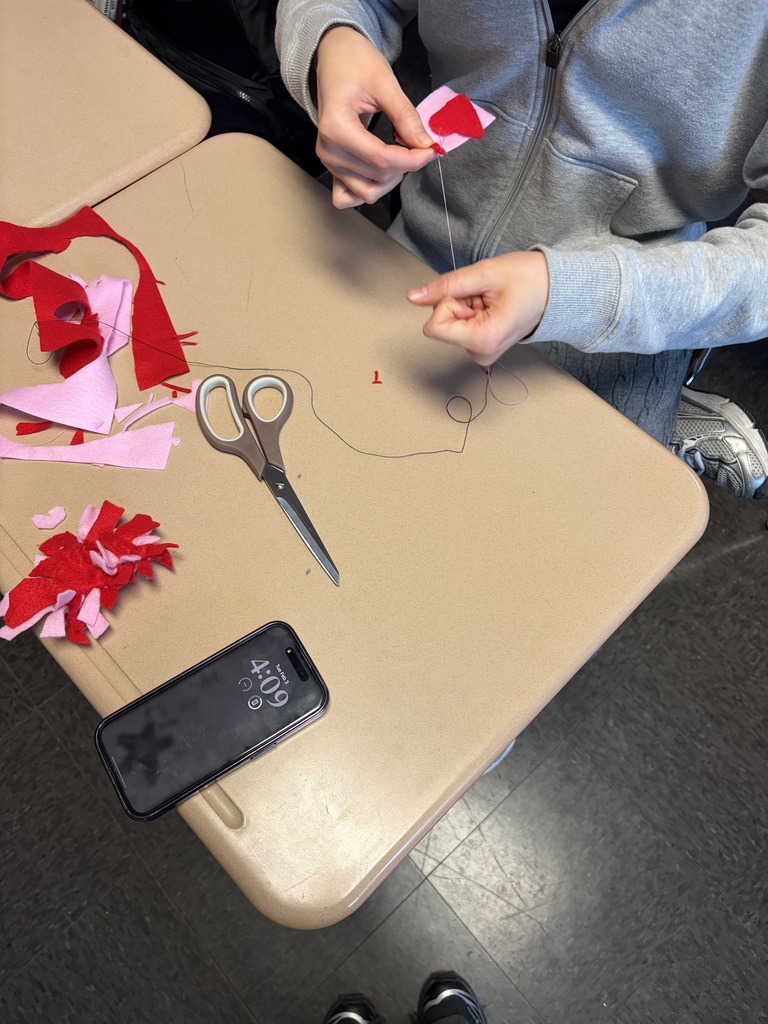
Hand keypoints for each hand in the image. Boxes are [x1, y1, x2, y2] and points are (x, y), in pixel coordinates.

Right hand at [314, 26, 435, 207]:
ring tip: (399, 155)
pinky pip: (348, 197)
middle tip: (417, 144)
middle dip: (405, 166)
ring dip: (390, 180)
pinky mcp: (331, 167)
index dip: (413, 160)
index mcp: (336, 127)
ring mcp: (327, 161)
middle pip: (377, 177)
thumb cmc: (355, 63)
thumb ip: (405, 116)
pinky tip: (380, 172)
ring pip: (367, 192)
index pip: (382, 160)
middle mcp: (328, 150)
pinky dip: (368, 190)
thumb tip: (425, 145)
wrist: (333, 57)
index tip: (432, 150)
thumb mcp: (384, 82)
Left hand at [406, 252, 549, 364]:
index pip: (434, 326)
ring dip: (467, 305)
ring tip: (493, 299)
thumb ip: (446, 285)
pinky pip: (462, 327)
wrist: (559, 289)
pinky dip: (473, 311)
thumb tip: (413, 296)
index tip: (473, 294)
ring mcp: (483, 353)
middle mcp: (481, 353)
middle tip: (487, 295)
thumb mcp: (484, 273)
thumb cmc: (531, 279)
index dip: (448, 302)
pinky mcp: (484, 348)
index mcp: (482, 340)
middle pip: (442, 325)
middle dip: (459, 303)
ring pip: (451, 324)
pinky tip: (494, 306)